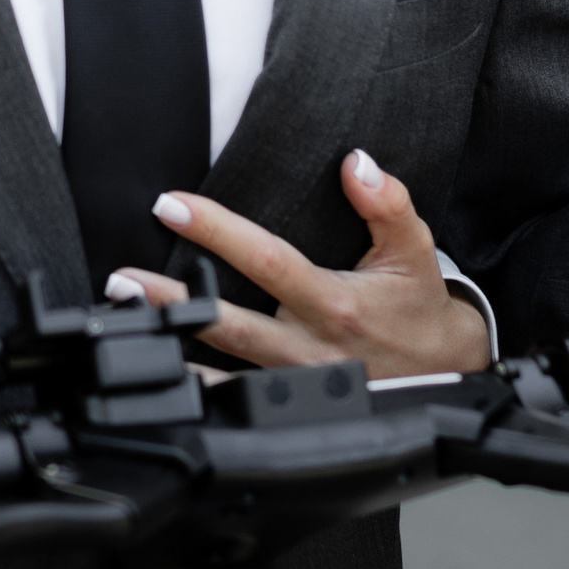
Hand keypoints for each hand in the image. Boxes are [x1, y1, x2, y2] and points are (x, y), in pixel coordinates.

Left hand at [116, 154, 492, 385]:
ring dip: (172, 348)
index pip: (266, 261)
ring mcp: (296, 383)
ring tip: (125, 325)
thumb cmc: (419, 308)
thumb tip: (356, 162)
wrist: (445, 374)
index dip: (216, 232)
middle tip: (123, 280)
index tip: (172, 206)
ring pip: (224, 371)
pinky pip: (235, 401)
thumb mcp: (414, 249)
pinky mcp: (290, 405)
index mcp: (335, 303)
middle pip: (230, 323)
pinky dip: (196, 390)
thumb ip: (388, 202)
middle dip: (174, 301)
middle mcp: (310, 347)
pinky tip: (159, 372)